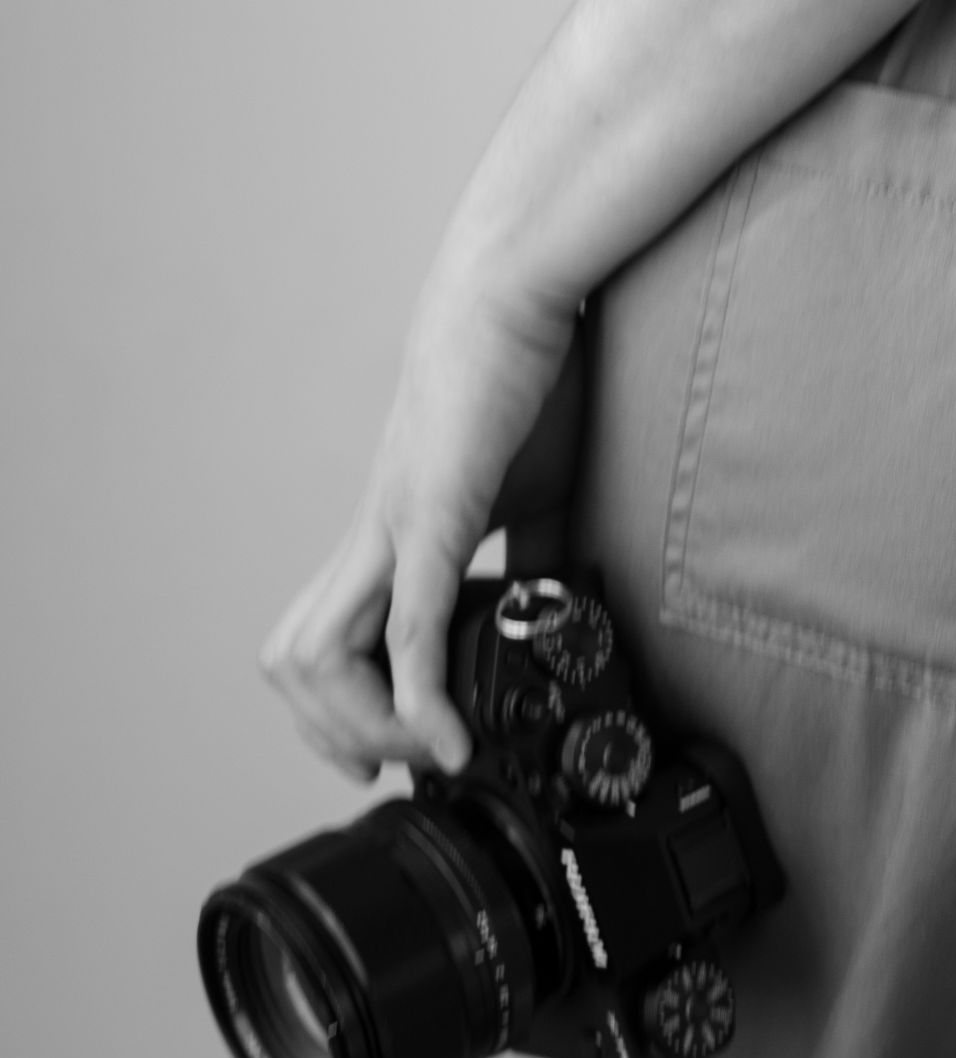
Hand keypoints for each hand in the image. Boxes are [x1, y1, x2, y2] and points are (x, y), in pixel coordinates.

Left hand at [258, 241, 582, 781]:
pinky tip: (449, 737)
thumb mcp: (534, 488)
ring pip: (319, 657)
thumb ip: (532, 551)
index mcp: (390, 533)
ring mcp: (393, 525)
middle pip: (294, 661)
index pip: (322, 641)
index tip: (407, 745)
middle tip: (403, 762)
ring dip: (366, 726)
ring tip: (431, 747)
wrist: (514, 295)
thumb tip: (559, 606)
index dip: (342, 709)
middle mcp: (372, 536)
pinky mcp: (434, 511)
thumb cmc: (524, 379)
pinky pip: (406, 623)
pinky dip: (419, 698)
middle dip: (337, 734)